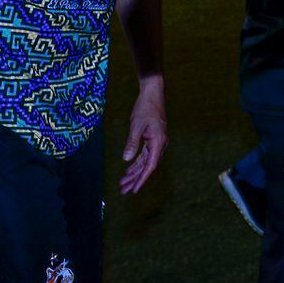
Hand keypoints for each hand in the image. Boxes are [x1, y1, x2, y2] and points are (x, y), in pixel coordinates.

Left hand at [120, 79, 167, 193]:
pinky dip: (137, 162)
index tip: (134, 189)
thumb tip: (127, 160)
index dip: (142, 178)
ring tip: (123, 183)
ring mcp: (157, 141)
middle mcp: (160, 143)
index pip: (151, 165)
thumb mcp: (136, 125)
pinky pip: (145, 154)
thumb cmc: (145, 107)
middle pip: (148, 166)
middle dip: (136, 178)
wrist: (153, 93)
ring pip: (146, 161)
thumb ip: (132, 143)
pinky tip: (129, 169)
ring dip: (135, 172)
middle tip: (124, 190)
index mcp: (158, 141)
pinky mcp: (153, 138)